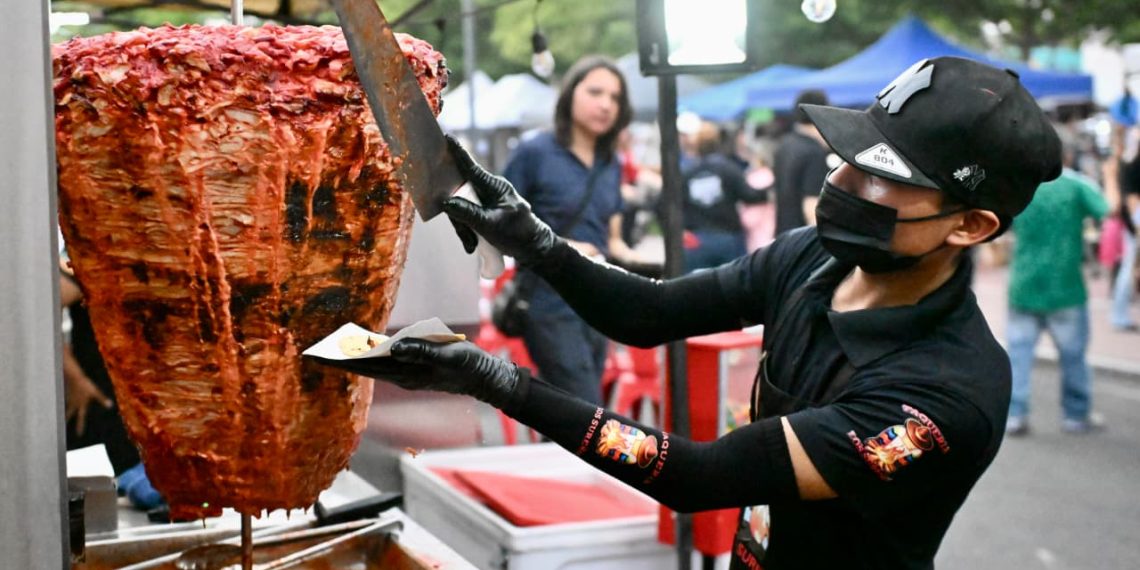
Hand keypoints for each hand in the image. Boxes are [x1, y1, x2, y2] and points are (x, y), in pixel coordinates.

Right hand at [65, 372, 112, 436]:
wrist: (74, 377)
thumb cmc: (86, 385)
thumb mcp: (96, 392)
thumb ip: (102, 399)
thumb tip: (110, 405)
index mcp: (80, 405)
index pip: (81, 418)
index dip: (80, 426)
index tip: (79, 435)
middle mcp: (73, 404)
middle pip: (69, 414)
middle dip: (66, 420)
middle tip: (62, 426)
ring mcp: (69, 399)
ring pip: (67, 407)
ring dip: (66, 411)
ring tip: (65, 413)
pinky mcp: (67, 394)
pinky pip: (67, 399)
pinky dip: (67, 401)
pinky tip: (67, 398)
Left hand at [308, 339, 521, 408]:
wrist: (484, 378)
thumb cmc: (468, 364)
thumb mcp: (447, 354)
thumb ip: (421, 351)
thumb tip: (394, 348)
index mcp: (408, 373)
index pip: (367, 366)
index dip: (343, 361)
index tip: (320, 356)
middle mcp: (403, 376)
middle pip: (365, 368)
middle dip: (341, 360)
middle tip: (316, 352)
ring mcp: (408, 374)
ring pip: (374, 366)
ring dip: (355, 358)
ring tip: (333, 349)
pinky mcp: (415, 370)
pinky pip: (386, 364)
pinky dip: (371, 356)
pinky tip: (364, 349)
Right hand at [442, 135, 559, 266]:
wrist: (533, 248)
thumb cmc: (518, 235)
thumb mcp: (490, 225)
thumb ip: (467, 213)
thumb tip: (446, 203)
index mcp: (496, 187)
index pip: (472, 168)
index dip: (458, 153)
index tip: (447, 137)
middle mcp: (490, 189)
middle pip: (461, 194)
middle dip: (459, 218)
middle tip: (467, 238)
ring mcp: (487, 200)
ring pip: (462, 207)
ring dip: (464, 228)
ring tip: (472, 244)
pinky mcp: (485, 209)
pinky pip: (468, 215)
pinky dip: (468, 230)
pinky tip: (473, 244)